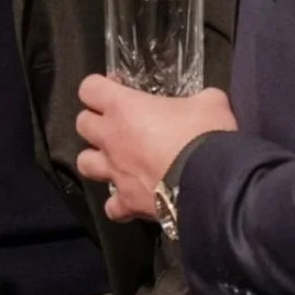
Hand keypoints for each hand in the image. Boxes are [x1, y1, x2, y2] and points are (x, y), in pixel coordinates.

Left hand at [75, 75, 236, 221]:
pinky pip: (112, 206)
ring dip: (98, 160)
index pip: (89, 88)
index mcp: (123, 107)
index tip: (120, 90)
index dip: (101, 87)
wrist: (212, 184)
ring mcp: (115, 172)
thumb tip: (207, 101)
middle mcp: (111, 138)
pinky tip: (133, 198)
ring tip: (117, 161)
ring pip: (84, 163)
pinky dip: (119, 204)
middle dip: (96, 121)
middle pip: (82, 123)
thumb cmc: (204, 134)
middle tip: (120, 124)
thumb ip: (200, 98)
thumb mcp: (210, 103)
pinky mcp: (127, 202)